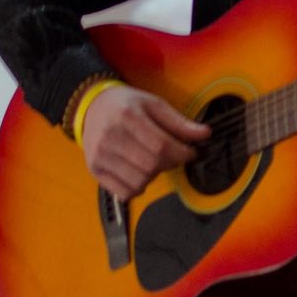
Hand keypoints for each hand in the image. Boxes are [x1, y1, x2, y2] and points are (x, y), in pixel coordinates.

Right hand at [80, 85, 210, 199]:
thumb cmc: (125, 105)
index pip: (161, 145)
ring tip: (153, 161)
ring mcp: (100, 156)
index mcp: (127, 116)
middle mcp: (110, 137)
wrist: (91, 107)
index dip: (182, 153)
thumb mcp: (153, 104)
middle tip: (173, 156)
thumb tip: (204, 134)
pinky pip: (124, 192)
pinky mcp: (95, 170)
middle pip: (151, 165)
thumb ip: (178, 122)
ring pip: (139, 181)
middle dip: (170, 164)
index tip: (191, 152)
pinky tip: (139, 172)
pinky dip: (138, 187)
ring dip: (154, 176)